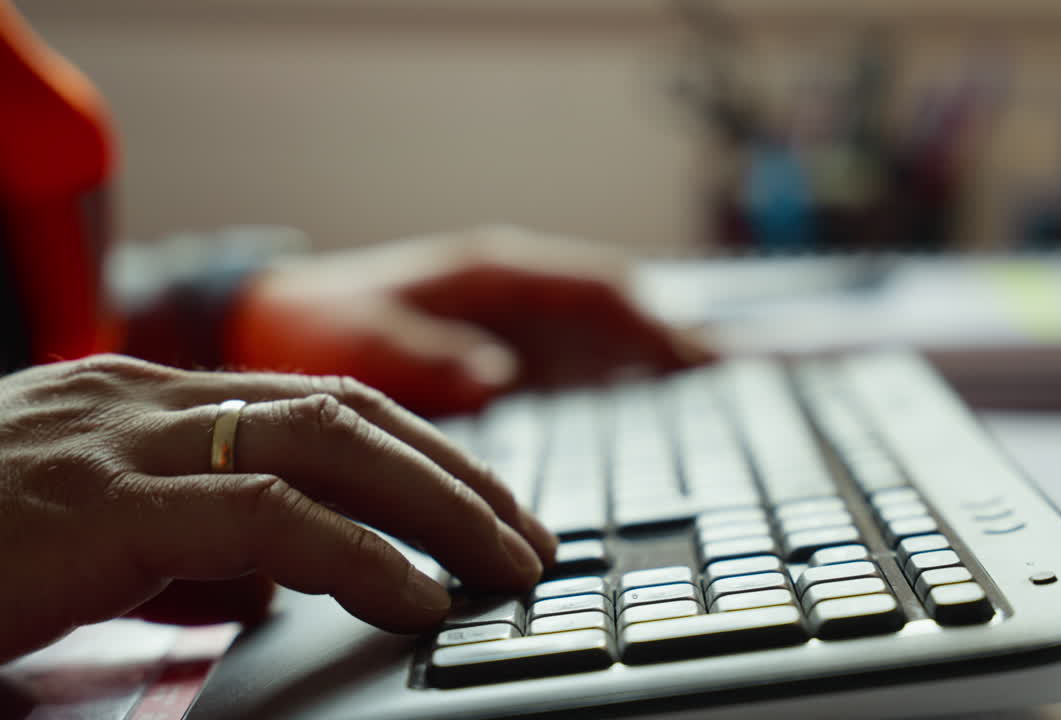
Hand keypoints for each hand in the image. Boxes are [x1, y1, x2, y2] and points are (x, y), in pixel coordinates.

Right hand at [0, 355, 556, 663]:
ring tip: (506, 563)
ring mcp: (123, 440)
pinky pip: (267, 519)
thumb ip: (183, 546)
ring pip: (328, 447)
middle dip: (455, 475)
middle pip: (348, 415)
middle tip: (527, 535)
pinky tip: (418, 597)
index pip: (322, 407)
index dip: (420, 451)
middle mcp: (147, 398)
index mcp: (149, 402)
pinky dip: (360, 555)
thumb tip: (270, 584)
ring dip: (436, 505)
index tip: (485, 504)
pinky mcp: (98, 504)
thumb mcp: (85, 541)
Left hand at [223, 226, 712, 415]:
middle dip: (666, 345)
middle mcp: (512, 300)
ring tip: (699, 406)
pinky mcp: (499, 363)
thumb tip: (496, 376)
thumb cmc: (312, 324)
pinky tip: (633, 419)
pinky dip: (609, 389)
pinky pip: (570, 373)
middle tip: (719, 387)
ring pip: (599, 344)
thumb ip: (426, 353)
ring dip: (646, 368)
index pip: (594, 289)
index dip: (649, 321)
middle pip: (614, 317)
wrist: (270, 329)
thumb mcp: (359, 338)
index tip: (693, 356)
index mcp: (489, 278)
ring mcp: (510, 330)